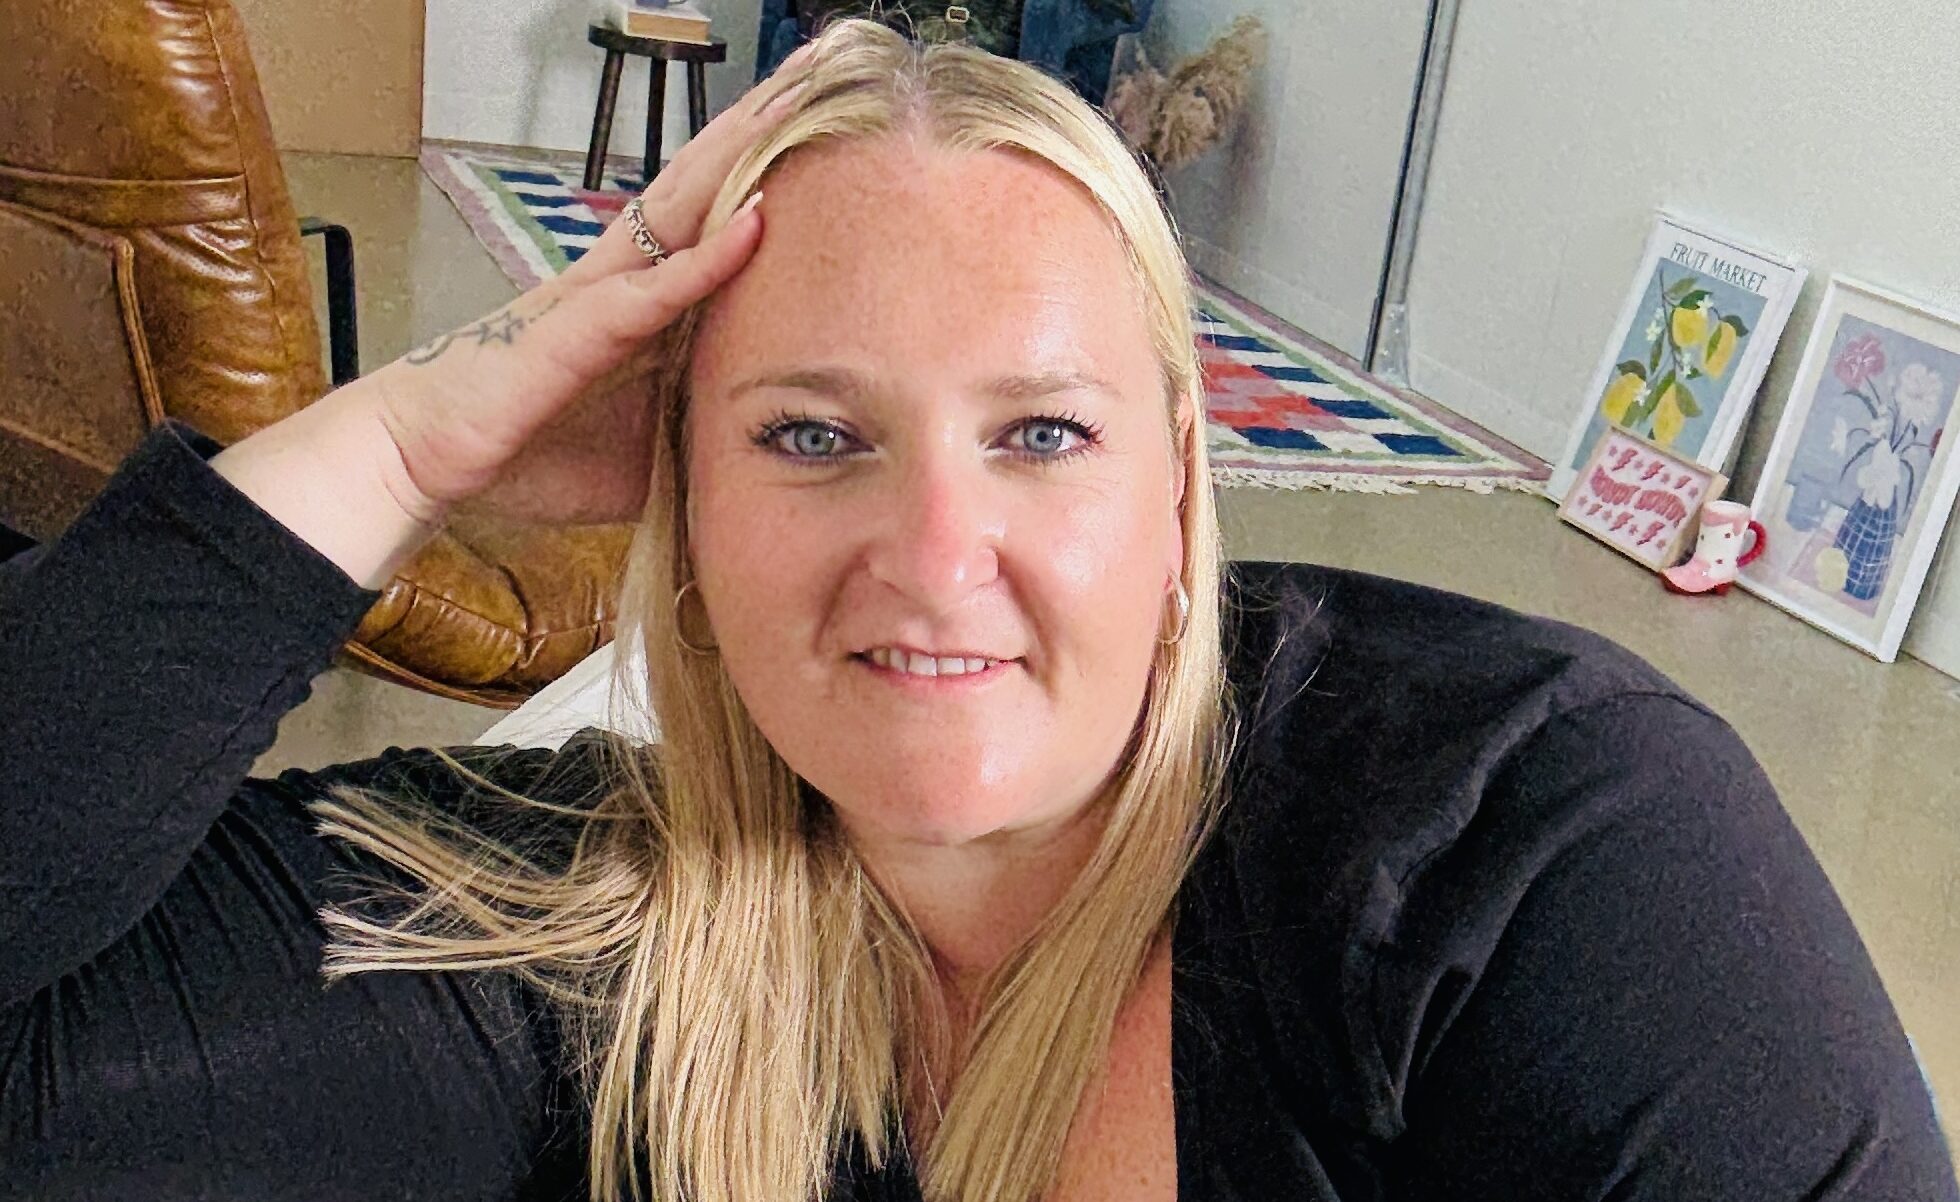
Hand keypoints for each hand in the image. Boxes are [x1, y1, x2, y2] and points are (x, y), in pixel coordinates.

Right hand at [355, 44, 815, 527]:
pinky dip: (707, 260)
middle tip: (822, 71)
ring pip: (683, 211)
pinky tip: (755, 222)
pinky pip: (652, 292)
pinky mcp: (576, 333)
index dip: (765, 170)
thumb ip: (697, 441)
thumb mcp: (643, 456)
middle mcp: (623, 280)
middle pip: (706, 187)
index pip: (716, 219)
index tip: (823, 126)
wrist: (430, 463)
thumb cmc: (528, 451)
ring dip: (741, 158)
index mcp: (640, 302)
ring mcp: (599, 297)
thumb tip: (764, 466)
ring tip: (796, 101)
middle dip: (762, 128)